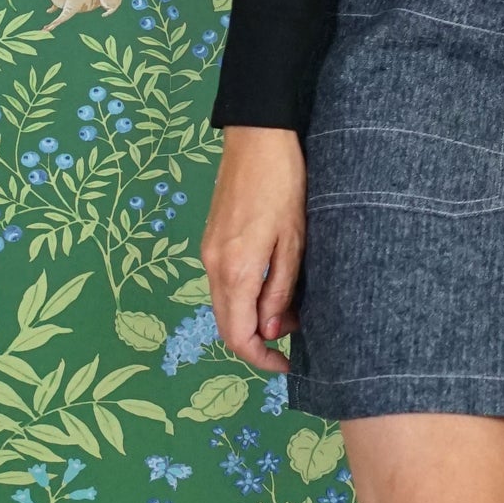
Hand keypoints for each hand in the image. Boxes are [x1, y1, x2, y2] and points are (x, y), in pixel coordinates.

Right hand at [201, 127, 306, 375]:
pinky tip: (273, 287)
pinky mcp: (212, 240)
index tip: (287, 364)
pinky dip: (245, 296)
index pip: (238, 336)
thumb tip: (270, 331)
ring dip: (252, 318)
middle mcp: (214, 266)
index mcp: (236, 270)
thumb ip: (280, 289)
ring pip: (225, 305)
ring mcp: (208, 253)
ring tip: (291, 310)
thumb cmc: (284, 184)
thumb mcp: (294, 240)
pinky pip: (225, 283)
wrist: (257, 138)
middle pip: (226, 326)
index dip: (261, 358)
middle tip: (294, 339)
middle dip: (257, 342)